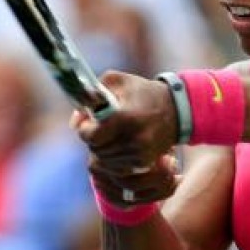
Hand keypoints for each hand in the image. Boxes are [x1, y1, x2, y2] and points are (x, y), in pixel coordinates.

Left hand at [72, 71, 179, 199]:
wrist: (175, 109)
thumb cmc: (141, 92)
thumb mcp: (115, 81)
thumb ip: (90, 95)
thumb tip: (74, 123)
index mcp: (125, 117)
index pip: (90, 136)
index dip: (85, 129)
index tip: (90, 120)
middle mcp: (133, 139)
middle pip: (96, 150)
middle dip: (94, 139)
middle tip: (103, 126)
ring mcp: (140, 154)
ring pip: (104, 162)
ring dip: (103, 150)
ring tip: (114, 134)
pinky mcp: (144, 163)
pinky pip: (117, 168)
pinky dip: (114, 159)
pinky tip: (120, 144)